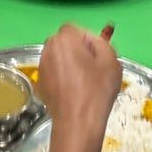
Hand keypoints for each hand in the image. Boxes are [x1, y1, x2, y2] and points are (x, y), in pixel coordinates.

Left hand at [37, 24, 121, 142]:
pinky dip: (62, 77)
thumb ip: (102, 43)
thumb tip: (93, 42)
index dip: (88, 40)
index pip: (76, 29)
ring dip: (70, 63)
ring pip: (59, 57)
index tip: (98, 56)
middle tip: (94, 68)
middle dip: (78, 50)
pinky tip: (74, 91)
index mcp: (64, 39)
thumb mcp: (111, 60)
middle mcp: (48, 49)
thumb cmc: (97, 89)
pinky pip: (54, 72)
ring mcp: (41, 66)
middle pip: (65, 42)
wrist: (78, 121)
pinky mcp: (40, 83)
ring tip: (85, 81)